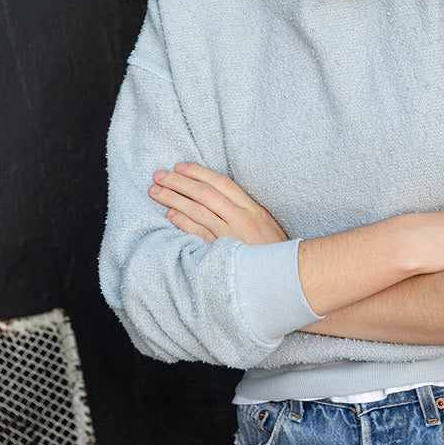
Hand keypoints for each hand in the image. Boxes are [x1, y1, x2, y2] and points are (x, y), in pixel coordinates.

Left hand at [148, 163, 286, 244]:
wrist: (288, 278)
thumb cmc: (274, 252)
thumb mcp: (265, 224)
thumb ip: (244, 210)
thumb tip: (216, 196)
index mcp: (252, 208)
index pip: (221, 182)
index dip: (198, 172)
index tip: (179, 166)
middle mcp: (242, 219)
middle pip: (205, 193)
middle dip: (179, 182)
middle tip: (158, 175)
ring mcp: (231, 236)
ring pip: (198, 211)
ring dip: (174, 199)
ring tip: (155, 192)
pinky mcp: (222, 254)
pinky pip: (198, 234)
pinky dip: (183, 222)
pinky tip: (170, 215)